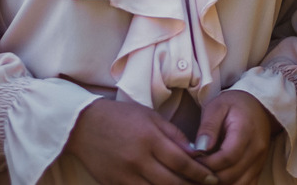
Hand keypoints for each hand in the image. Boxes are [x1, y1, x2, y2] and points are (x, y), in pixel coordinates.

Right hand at [66, 98, 218, 184]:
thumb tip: (196, 153)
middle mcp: (138, 159)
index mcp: (149, 138)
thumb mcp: (150, 117)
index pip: (182, 162)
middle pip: (172, 182)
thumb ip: (173, 135)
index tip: (213, 178)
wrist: (83, 125)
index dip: (200, 173)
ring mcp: (125, 175)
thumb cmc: (120, 117)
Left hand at [192, 90, 274, 184]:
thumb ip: (208, 126)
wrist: (256, 107)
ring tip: (201, 175)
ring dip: (218, 184)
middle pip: (231, 175)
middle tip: (192, 170)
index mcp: (246, 132)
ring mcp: (259, 163)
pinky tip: (214, 180)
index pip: (227, 157)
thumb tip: (200, 148)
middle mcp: (256, 150)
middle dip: (208, 176)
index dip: (207, 163)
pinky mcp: (257, 170)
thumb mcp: (217, 106)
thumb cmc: (233, 105)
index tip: (191, 160)